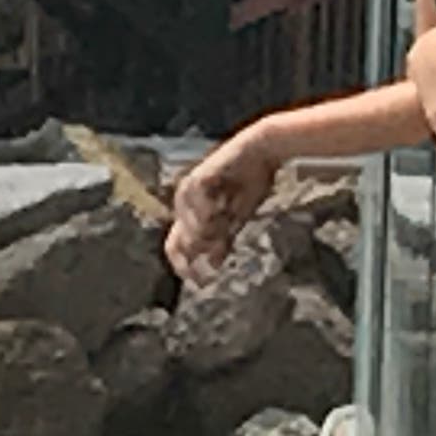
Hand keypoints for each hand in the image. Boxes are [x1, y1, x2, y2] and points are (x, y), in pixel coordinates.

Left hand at [164, 123, 282, 289]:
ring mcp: (188, 191)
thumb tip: (211, 267)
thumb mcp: (236, 218)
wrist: (260, 152)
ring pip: (190, 227)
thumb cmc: (249, 183)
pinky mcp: (198, 178)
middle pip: (179, 241)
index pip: (174, 247)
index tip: (200, 282)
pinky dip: (209, 214)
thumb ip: (222, 241)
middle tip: (227, 243)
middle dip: (203, 250)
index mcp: (191, 214)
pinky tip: (225, 210)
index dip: (184, 266)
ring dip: (210, 232)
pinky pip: (197, 206)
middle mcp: (184, 204)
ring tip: (230, 219)